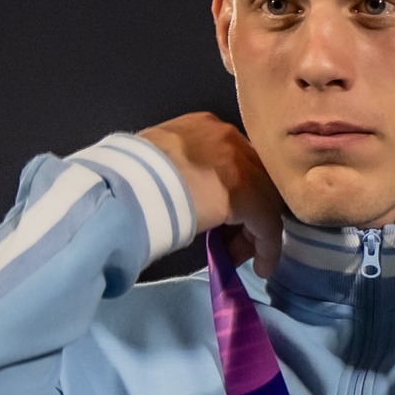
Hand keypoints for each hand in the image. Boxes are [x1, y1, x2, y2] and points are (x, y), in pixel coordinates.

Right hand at [139, 113, 284, 275]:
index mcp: (205, 128)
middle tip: (234, 242)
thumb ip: (179, 172)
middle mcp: (228, 139)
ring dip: (255, 234)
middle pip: (256, 179)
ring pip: (265, 201)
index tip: (224, 220)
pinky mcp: (245, 193)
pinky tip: (261, 266)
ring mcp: (240, 163)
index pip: (235, 161)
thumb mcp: (158, 162)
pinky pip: (266, 225)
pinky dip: (266, 248)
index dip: (233, 193)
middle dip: (249, 214)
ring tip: (239, 257)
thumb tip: (186, 196)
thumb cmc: (130, 177)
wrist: (127, 186)